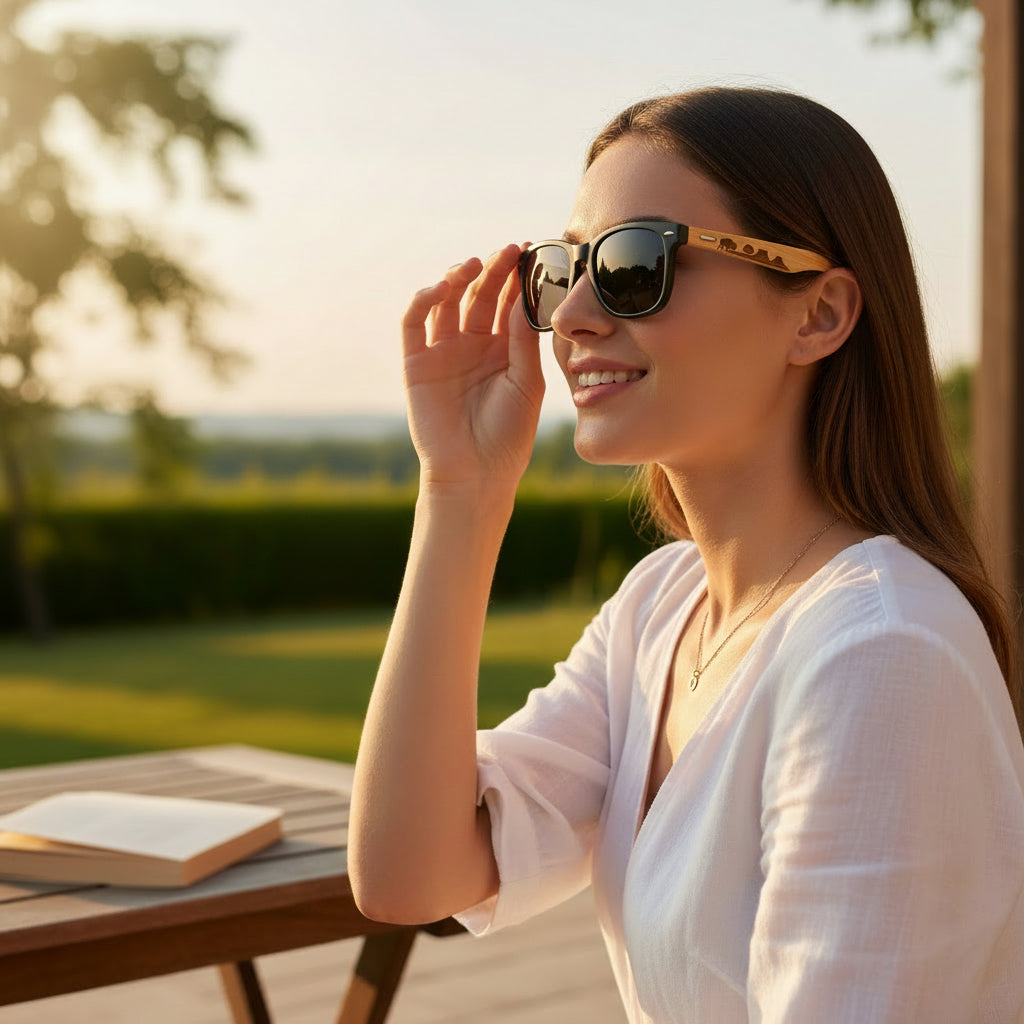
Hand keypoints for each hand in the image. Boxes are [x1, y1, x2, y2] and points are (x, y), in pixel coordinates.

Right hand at [401, 243, 544, 493]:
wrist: (477, 474)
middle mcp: (472, 346)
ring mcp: (443, 353)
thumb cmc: (508, 436)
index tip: (531, 252)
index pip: (507, 304)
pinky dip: (423, 301)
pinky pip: (413, 324)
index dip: (516, 278)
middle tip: (508, 250)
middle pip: (479, 296)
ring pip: (446, 303)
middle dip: (493, 271)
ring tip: (475, 265)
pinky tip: (440, 288)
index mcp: (502, 351)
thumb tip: (523, 297)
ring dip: (457, 279)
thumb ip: (523, 341)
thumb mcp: (526, 384)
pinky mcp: (416, 364)